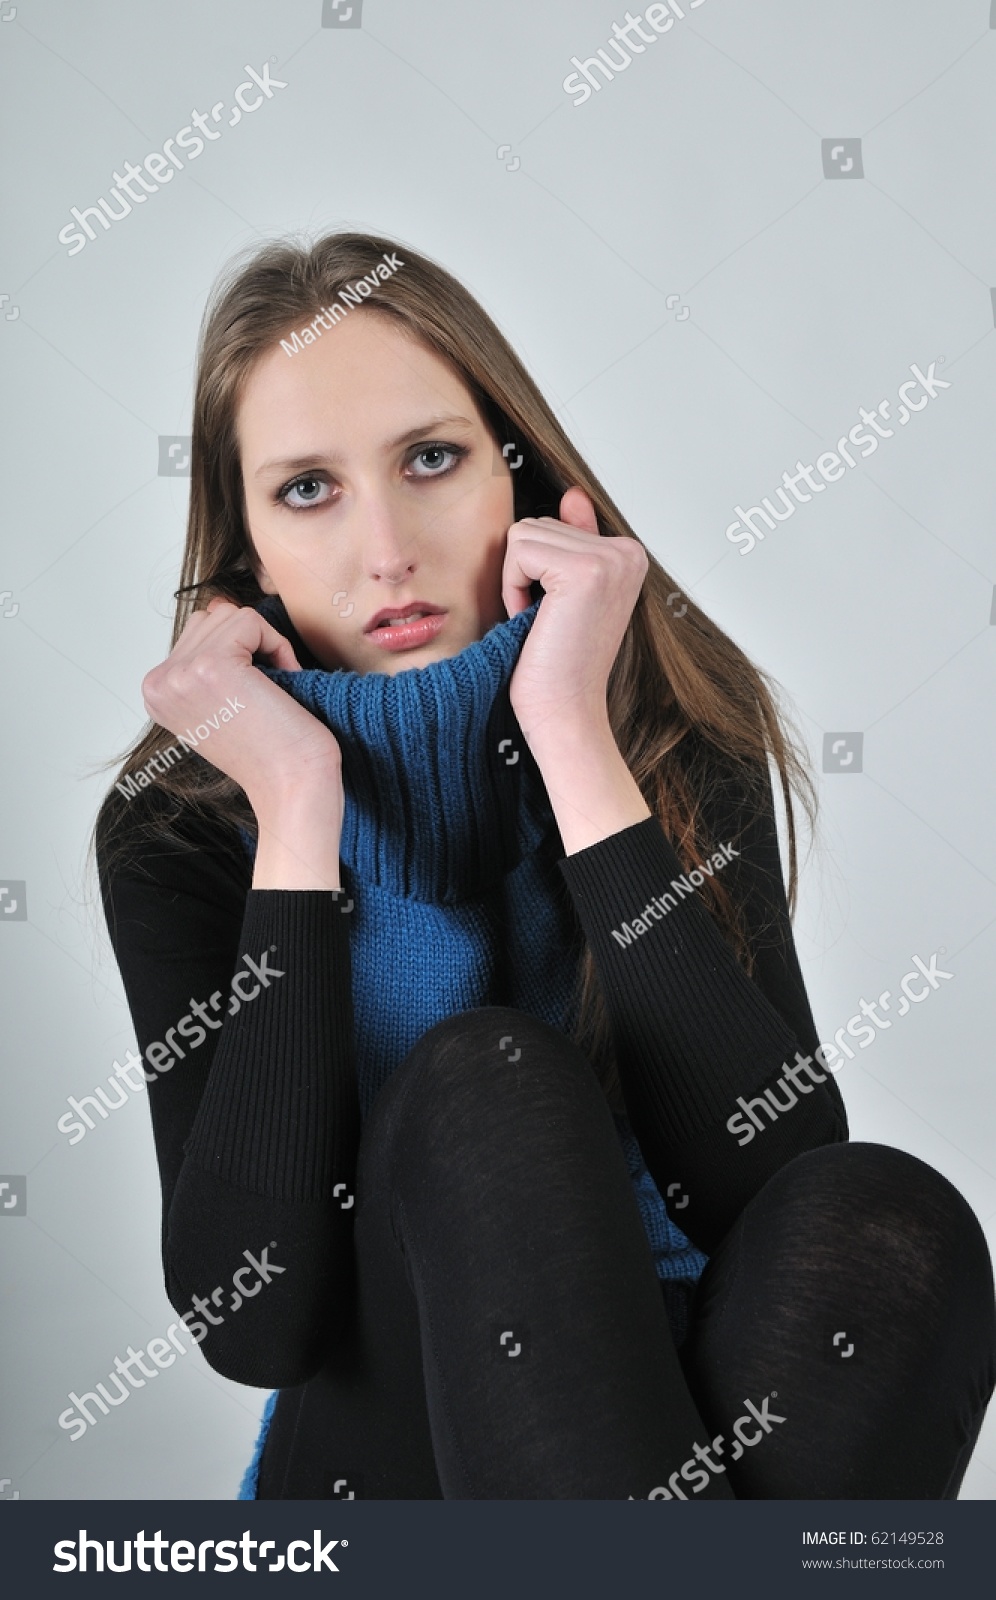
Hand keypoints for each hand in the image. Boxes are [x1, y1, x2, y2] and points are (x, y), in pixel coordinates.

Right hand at [141, 599, 343, 826]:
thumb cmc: (270, 750)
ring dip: (264, 644)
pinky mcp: (211, 665)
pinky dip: (277, 646)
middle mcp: (159, 682)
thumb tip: (218, 605)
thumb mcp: (222, 701)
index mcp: (157, 691)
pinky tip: (283, 684)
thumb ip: (208, 657)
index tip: (250, 700)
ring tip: (272, 690)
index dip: (238, 654)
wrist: (292, 785)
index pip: (199, 632)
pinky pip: (251, 620)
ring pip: (230, 614)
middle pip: (211, 617)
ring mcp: (180, 673)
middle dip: (249, 645)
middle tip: (266, 695)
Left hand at [503, 487, 647, 745]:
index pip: (555, 524)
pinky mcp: (585, 570)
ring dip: (517, 581)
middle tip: (547, 621)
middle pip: (539, 523)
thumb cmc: (559, 664)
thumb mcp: (567, 593)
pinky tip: (535, 619)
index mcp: (628, 554)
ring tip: (542, 620)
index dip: (538, 571)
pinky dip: (512, 587)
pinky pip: (518, 551)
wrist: (566, 712)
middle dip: (525, 573)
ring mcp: (611, 558)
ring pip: (524, 533)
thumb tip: (574, 495)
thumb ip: (576, 541)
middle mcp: (628, 551)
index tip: (557, 613)